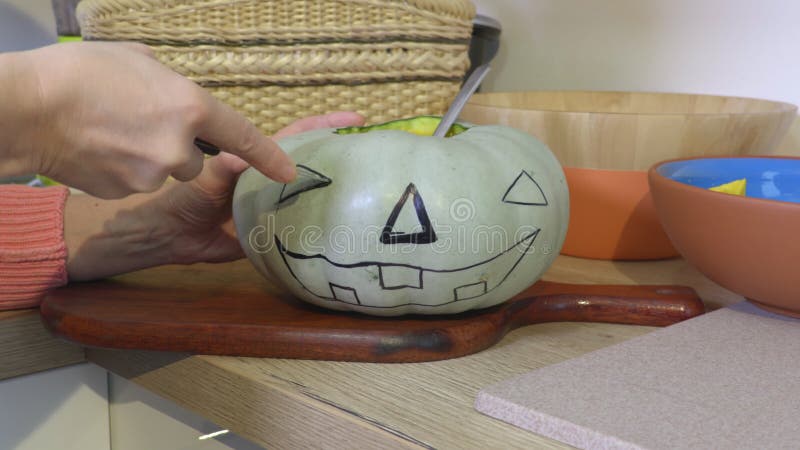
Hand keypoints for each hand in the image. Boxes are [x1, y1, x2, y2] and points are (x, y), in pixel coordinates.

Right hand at [7, 42, 295, 198]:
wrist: (28, 110)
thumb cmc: (81, 74)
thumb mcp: (138, 60)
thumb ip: (170, 84)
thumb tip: (176, 95)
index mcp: (191, 108)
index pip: (244, 137)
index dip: (269, 156)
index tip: (288, 172)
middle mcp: (179, 148)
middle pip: (194, 160)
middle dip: (175, 147)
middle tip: (137, 122)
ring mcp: (153, 176)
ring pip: (164, 172)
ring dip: (147, 158)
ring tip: (110, 132)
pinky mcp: (126, 192)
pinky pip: (135, 182)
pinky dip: (122, 170)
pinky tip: (97, 150)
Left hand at [64, 112, 364, 279]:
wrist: (170, 236)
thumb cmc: (183, 199)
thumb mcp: (205, 180)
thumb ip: (224, 170)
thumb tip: (244, 161)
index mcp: (257, 161)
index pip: (298, 138)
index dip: (325, 126)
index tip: (355, 119)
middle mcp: (271, 182)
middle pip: (312, 165)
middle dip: (341, 154)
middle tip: (373, 151)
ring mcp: (274, 207)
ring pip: (310, 196)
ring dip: (335, 192)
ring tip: (369, 188)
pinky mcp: (273, 235)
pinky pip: (299, 231)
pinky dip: (319, 229)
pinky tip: (344, 230)